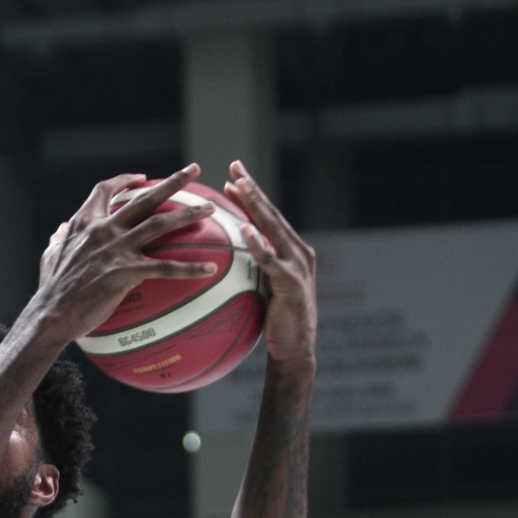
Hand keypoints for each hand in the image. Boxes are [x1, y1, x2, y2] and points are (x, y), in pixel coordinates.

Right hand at [33, 164, 219, 343]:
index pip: (105, 191)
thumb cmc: (51, 290)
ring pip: (159, 223)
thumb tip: (57, 233)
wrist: (51, 314)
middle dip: (172, 181)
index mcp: (84, 223)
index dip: (124, 181)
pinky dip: (189, 268)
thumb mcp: (50, 257)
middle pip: (144, 198)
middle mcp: (103, 229)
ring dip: (188, 213)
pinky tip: (209, 269)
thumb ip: (57, 242)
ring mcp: (116, 249)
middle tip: (194, 169)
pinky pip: (165, 267)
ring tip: (210, 208)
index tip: (142, 178)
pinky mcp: (126, 272)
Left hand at [222, 161, 316, 366]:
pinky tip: (244, 231)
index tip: (231, 178)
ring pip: (273, 228)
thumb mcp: (259, 293)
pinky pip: (271, 260)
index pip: (267, 218)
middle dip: (253, 188)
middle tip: (235, 166)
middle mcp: (298, 252)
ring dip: (256, 205)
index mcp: (290, 252)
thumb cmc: (273, 325)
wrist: (295, 351)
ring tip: (240, 186)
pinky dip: (258, 244)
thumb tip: (219, 264)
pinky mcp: (293, 283)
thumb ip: (248, 273)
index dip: (251, 197)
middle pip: (271, 214)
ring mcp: (298, 265)